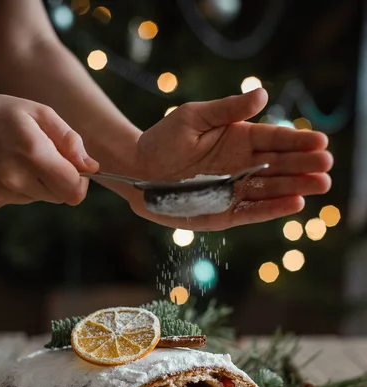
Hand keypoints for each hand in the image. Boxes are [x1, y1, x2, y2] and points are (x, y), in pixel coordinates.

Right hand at [0, 92, 98, 207]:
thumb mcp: (38, 113)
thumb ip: (69, 140)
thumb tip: (92, 166)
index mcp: (33, 152)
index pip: (74, 191)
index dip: (81, 183)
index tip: (76, 172)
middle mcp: (16, 177)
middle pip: (60, 197)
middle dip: (59, 180)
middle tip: (42, 157)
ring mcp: (1, 192)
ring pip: (40, 198)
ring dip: (38, 183)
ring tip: (18, 158)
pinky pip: (19, 200)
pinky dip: (18, 187)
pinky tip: (3, 167)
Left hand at [131, 88, 332, 230]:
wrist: (139, 170)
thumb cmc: (164, 139)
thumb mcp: (194, 117)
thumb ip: (227, 109)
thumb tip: (262, 95)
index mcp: (239, 139)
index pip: (274, 140)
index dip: (297, 141)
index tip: (320, 141)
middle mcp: (242, 166)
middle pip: (279, 166)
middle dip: (304, 165)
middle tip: (327, 165)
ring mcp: (234, 190)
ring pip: (271, 189)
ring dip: (296, 188)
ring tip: (320, 185)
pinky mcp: (223, 213)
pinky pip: (251, 211)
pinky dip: (271, 209)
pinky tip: (293, 204)